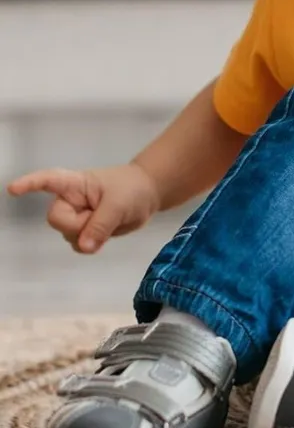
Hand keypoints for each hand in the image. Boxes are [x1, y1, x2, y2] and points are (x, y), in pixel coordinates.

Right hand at [6, 163, 160, 253]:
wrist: (147, 195)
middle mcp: (69, 200)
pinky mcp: (84, 230)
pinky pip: (79, 244)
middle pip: (57, 220)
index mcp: (74, 184)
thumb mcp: (120, 204)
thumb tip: (84, 247)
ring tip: (108, 220)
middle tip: (103, 216)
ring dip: (89, 235)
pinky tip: (104, 233)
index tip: (13, 190)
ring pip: (69, 235)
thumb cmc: (132, 189)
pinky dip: (92, 244)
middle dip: (78, 225)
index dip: (30, 184)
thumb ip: (101, 224)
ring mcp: (75, 216)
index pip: (48, 181)